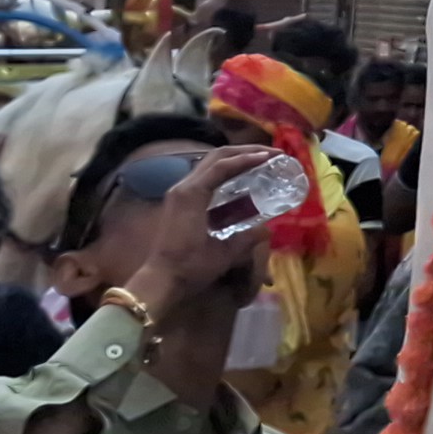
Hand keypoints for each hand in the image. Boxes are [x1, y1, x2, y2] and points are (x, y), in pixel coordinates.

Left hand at [125, 145, 278, 321]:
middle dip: (244, 152)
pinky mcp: (179, 201)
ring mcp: (179, 193)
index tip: (272, 156)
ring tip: (258, 161)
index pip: (223, 165)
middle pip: (215, 157)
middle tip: (270, 154)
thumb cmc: (190, 267)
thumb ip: (247, 238)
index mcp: (192, 194)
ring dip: (234, 159)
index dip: (249, 158)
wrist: (160, 281)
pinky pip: (204, 176)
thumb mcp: (223, 254)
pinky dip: (224, 172)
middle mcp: (183, 187)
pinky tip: (240, 179)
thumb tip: (268, 230)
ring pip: (208, 164)